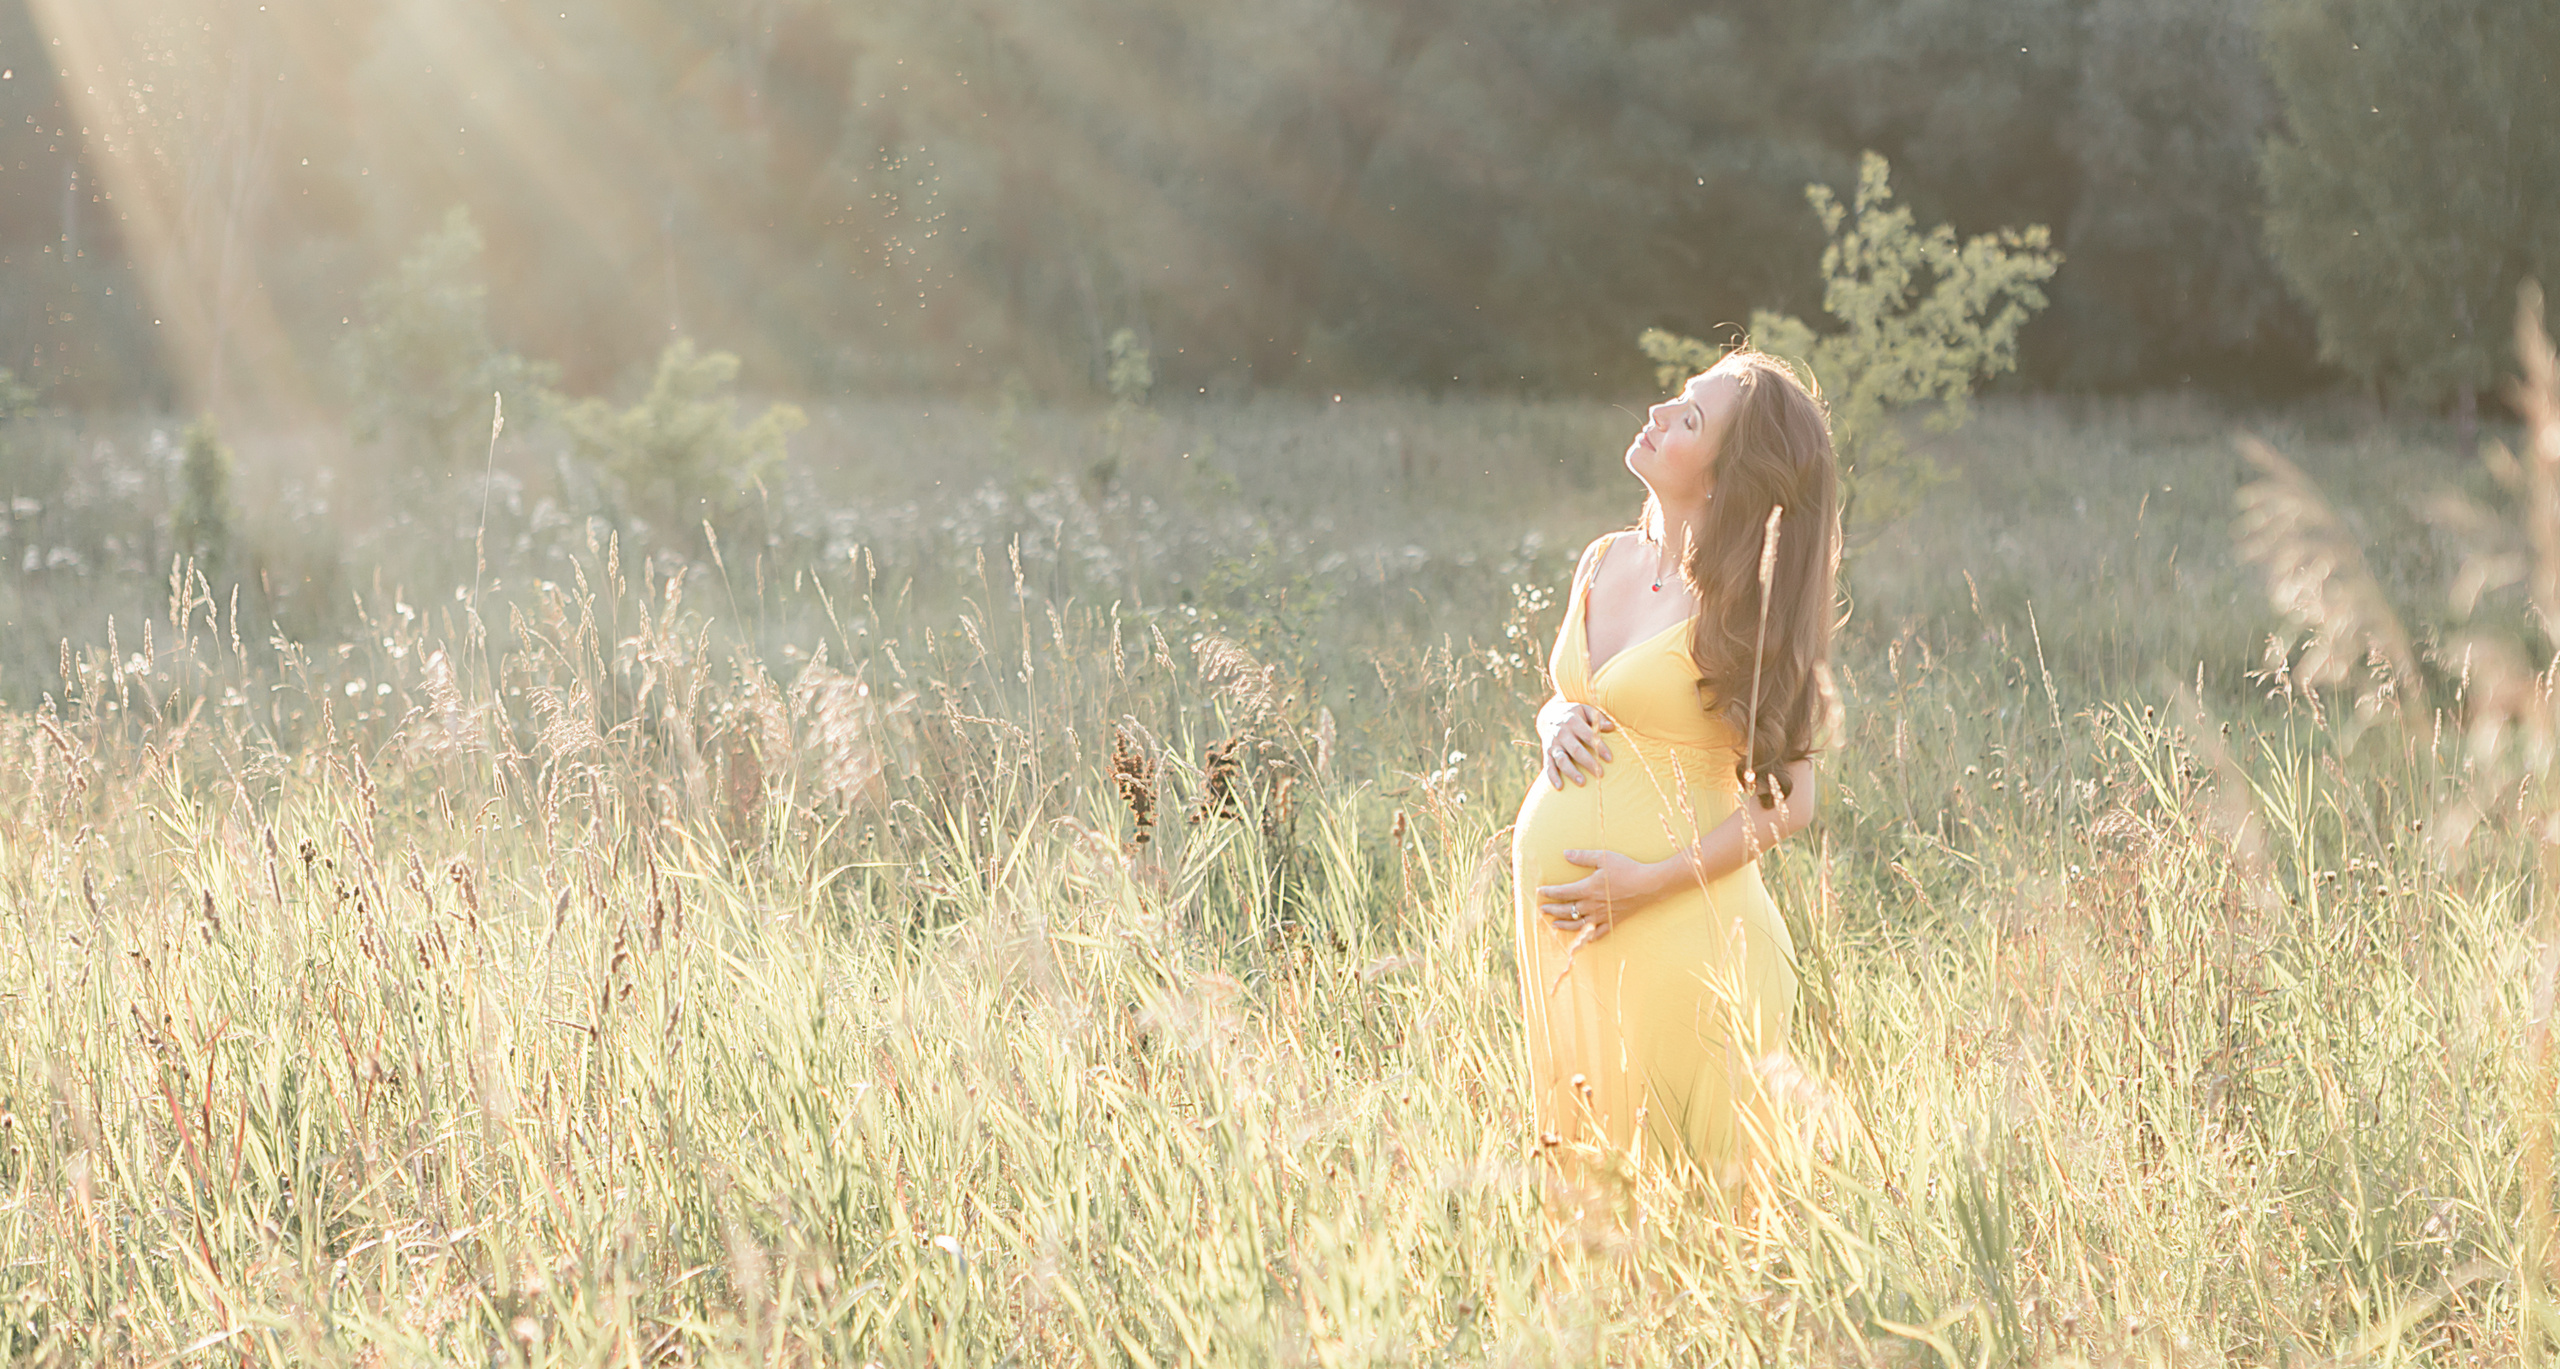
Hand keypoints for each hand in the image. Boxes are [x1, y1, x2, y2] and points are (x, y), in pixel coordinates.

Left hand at [1536, 848, 1666, 939]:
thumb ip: (1582, 856)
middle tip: (1542, 910)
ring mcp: (1602, 915)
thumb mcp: (1603, 857)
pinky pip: (1597, 933)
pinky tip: (1582, 938)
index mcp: (1587, 889)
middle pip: (1566, 910)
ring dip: (1564, 925)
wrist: (1648, 885)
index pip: (1562, 892)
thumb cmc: (1626, 869)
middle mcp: (1592, 905)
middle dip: (1552, 910)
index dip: (1549, 893)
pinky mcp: (1613, 921)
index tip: (1540, 892)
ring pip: (1578, 924)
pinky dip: (1587, 937)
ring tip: (1554, 925)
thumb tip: (1565, 853)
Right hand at [1538, 700, 1615, 788]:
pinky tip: (1560, 787)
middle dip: (1588, 762)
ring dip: (1571, 771)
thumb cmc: (1573, 714)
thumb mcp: (1584, 709)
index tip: (1610, 759)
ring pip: (1561, 760)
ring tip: (1582, 782)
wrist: (1548, 715)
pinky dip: (1552, 777)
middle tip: (1600, 774)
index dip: (1600, 747)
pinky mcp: (1547, 753)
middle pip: (1576, 750)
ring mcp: (1553, 744)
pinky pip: (1548, 766)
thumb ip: (1597, 717)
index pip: (1589, 736)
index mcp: (1572, 721)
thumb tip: (1611, 727)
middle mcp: (1561, 733)